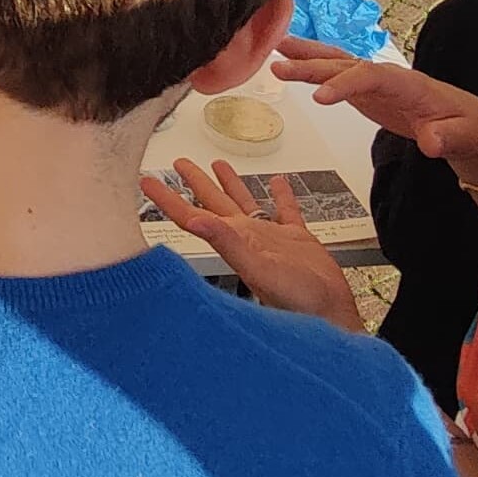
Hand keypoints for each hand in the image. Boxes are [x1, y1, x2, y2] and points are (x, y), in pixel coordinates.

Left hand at [141, 158, 359, 327]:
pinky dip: (282, 195)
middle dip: (194, 182)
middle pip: (213, 203)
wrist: (331, 314)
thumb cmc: (297, 300)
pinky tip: (278, 182)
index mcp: (233, 241)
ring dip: (230, 184)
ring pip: (245, 203)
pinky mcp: (297, 240)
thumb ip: (226, 243)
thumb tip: (195, 221)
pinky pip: (286, 211)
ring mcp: (270, 238)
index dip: (168, 198)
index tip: (146, 180)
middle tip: (179, 163)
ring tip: (217, 163)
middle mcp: (246, 238)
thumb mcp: (258, 268)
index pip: (191, 215)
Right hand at [270, 37, 477, 180]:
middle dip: (313, 64)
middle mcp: (390, 77)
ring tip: (274, 52)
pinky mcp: (369, 92)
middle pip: (347, 64)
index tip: (319, 98)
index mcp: (410, 84)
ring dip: (307, 58)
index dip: (345, 84)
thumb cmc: (469, 129)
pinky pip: (337, 76)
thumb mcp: (465, 138)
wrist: (471, 126)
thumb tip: (430, 142)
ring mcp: (377, 82)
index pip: (372, 76)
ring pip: (338, 64)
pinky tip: (291, 65)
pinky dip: (313, 69)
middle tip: (280, 67)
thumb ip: (448, 138)